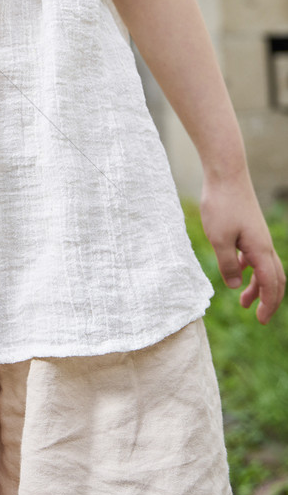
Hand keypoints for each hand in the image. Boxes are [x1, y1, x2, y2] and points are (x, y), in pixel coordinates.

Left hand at [200, 170, 285, 323]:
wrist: (226, 174)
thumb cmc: (222, 205)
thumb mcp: (219, 239)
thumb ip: (227, 264)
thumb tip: (234, 285)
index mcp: (260, 250)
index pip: (271, 284)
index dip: (268, 304)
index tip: (261, 320)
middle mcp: (264, 245)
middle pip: (274, 279)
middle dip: (268, 299)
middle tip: (259, 317)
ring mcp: (258, 236)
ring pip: (264, 267)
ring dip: (257, 285)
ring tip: (242, 300)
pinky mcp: (249, 228)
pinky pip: (255, 255)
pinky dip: (250, 268)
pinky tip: (238, 271)